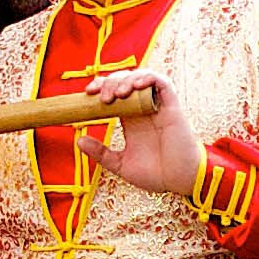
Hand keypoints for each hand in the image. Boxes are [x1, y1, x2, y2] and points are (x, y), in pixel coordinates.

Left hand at [85, 68, 199, 191]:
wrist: (179, 181)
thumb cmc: (156, 174)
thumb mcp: (120, 164)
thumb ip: (101, 152)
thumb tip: (79, 140)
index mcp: (131, 120)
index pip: (113, 93)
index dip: (100, 88)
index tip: (87, 95)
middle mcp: (143, 109)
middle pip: (124, 81)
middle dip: (109, 82)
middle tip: (101, 97)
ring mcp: (157, 106)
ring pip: (141, 77)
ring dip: (126, 79)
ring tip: (118, 94)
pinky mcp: (172, 106)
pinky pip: (162, 82)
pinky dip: (148, 77)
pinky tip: (136, 85)